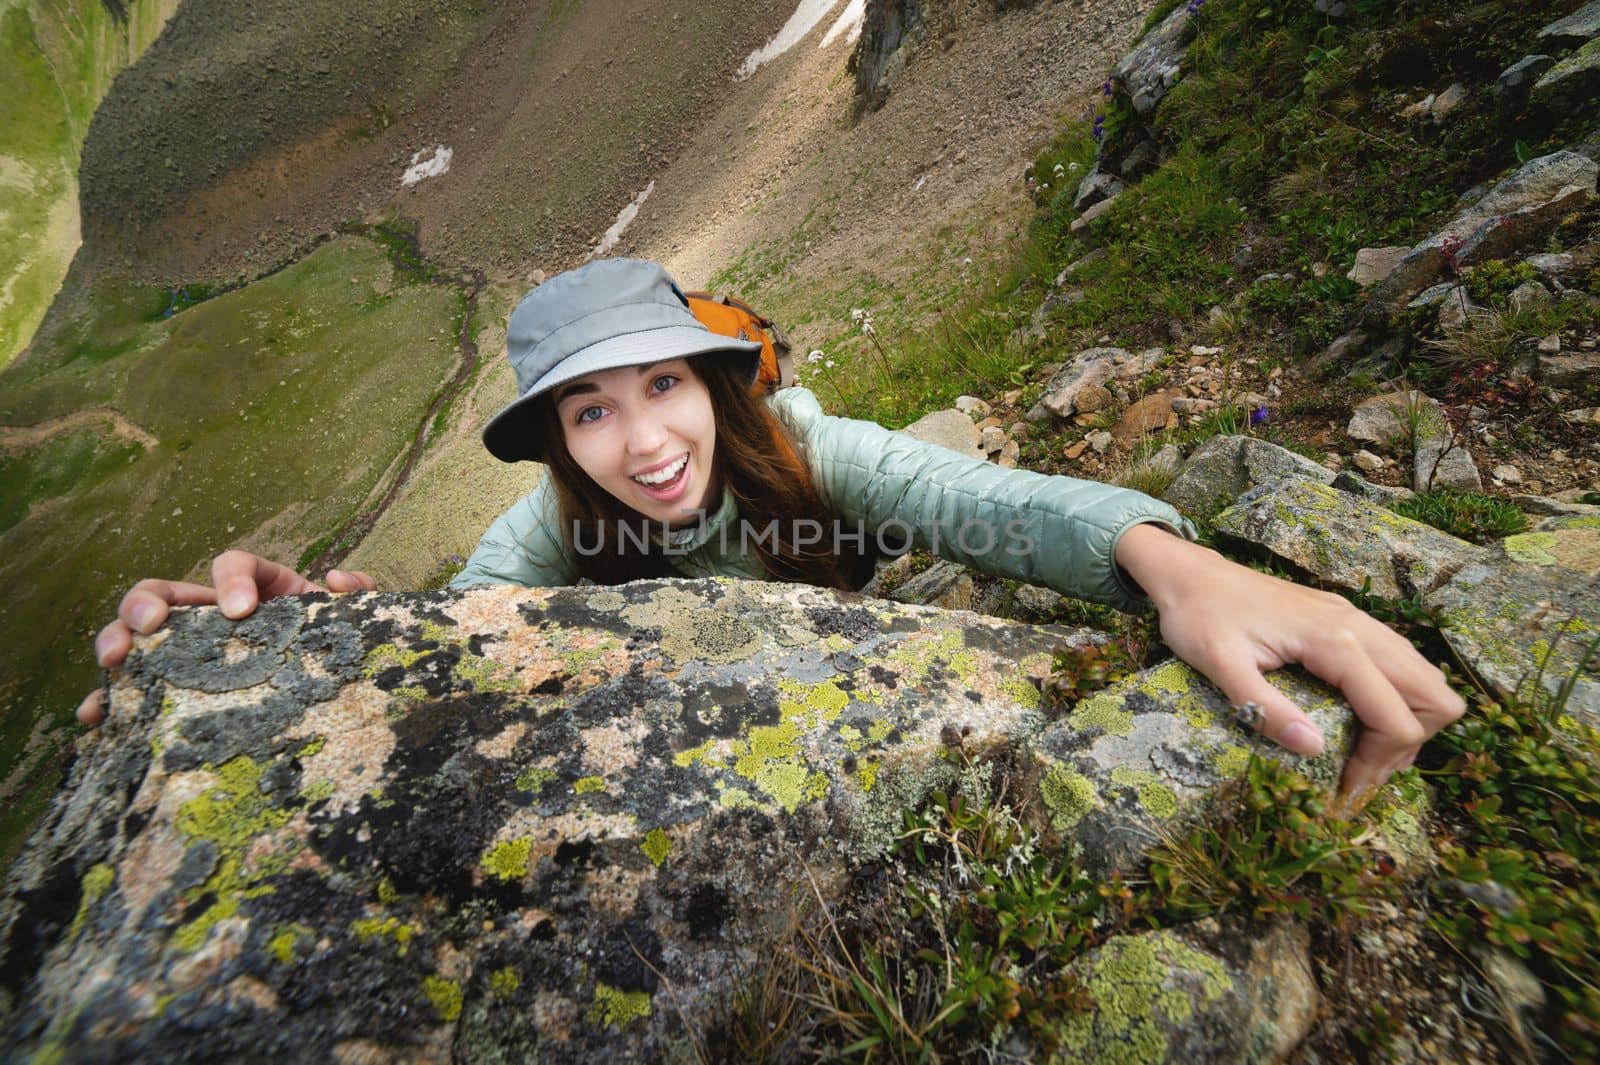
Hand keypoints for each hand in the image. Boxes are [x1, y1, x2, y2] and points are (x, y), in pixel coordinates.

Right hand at [77, 550, 374, 725]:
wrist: (345, 694)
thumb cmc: (345, 649)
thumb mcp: (361, 620)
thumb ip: (363, 594)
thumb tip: (338, 581)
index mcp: (260, 590)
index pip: (235, 565)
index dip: (231, 580)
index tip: (242, 611)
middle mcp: (216, 617)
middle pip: (165, 593)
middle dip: (145, 603)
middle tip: (148, 627)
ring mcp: (193, 654)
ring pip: (139, 637)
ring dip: (116, 642)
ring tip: (113, 663)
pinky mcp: (183, 693)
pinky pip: (139, 691)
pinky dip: (112, 700)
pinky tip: (98, 717)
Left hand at [1115, 524, 1464, 799]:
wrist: (1190, 576)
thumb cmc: (1198, 619)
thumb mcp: (1220, 667)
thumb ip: (1266, 710)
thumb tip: (1315, 749)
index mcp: (1334, 641)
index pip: (1397, 714)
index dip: (1380, 761)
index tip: (1346, 788)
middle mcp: (1358, 627)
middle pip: (1434, 695)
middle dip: (1409, 742)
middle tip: (1363, 770)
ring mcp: (1356, 620)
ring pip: (1423, 677)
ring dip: (1407, 721)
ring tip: (1362, 752)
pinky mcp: (1347, 621)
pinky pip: (1399, 663)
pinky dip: (1395, 698)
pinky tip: (1356, 718)